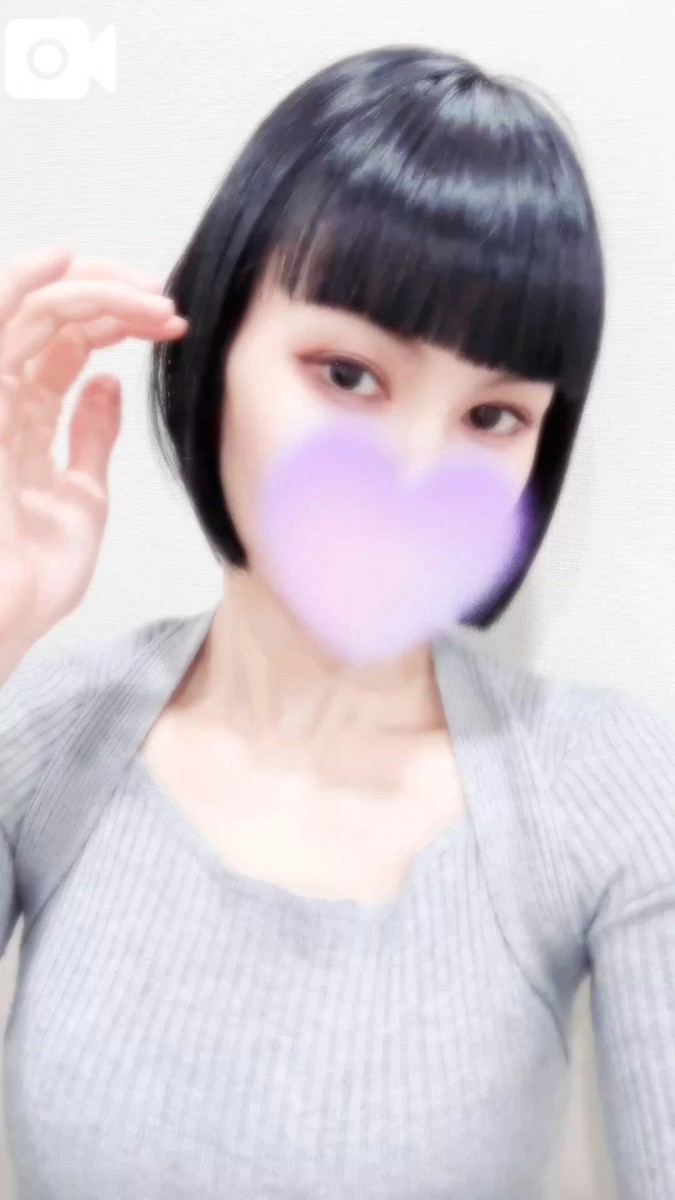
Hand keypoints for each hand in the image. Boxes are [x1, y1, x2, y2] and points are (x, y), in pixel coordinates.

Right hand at [0, 241, 188, 654]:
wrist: (6, 621)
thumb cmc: (33, 575)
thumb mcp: (81, 497)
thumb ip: (89, 437)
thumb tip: (106, 384)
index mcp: (25, 418)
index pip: (66, 342)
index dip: (117, 320)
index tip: (172, 323)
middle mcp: (2, 399)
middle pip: (51, 316)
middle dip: (113, 297)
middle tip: (166, 306)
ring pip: (30, 308)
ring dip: (91, 289)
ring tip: (146, 296)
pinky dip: (24, 283)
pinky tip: (64, 260)